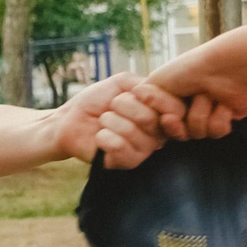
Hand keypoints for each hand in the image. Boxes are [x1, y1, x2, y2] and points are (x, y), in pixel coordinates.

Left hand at [54, 72, 178, 169]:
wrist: (70, 119)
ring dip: (110, 120)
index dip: (159, 99)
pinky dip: (104, 136)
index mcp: (160, 113)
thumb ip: (144, 84)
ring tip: (103, 120)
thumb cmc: (97, 101)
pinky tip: (99, 136)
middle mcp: (157, 134)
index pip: (176, 109)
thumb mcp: (123, 83)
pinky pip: (121, 147)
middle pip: (152, 119)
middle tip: (112, 105)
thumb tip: (158, 93)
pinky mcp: (126, 162)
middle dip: (125, 105)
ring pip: (134, 132)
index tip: (137, 91)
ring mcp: (143, 150)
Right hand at [146, 50, 246, 139]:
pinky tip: (223, 103)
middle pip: (180, 134)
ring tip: (208, 96)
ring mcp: (208, 113)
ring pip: (199, 133)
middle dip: (181, 124)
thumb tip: (135, 100)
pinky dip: (219, 117)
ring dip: (201, 114)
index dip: (165, 125)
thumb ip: (143, 99)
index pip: (163, 126)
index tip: (167, 117)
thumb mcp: (156, 82)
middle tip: (181, 114)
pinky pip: (218, 132)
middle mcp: (189, 107)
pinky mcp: (227, 117)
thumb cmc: (187, 71)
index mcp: (173, 99)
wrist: (222, 67)